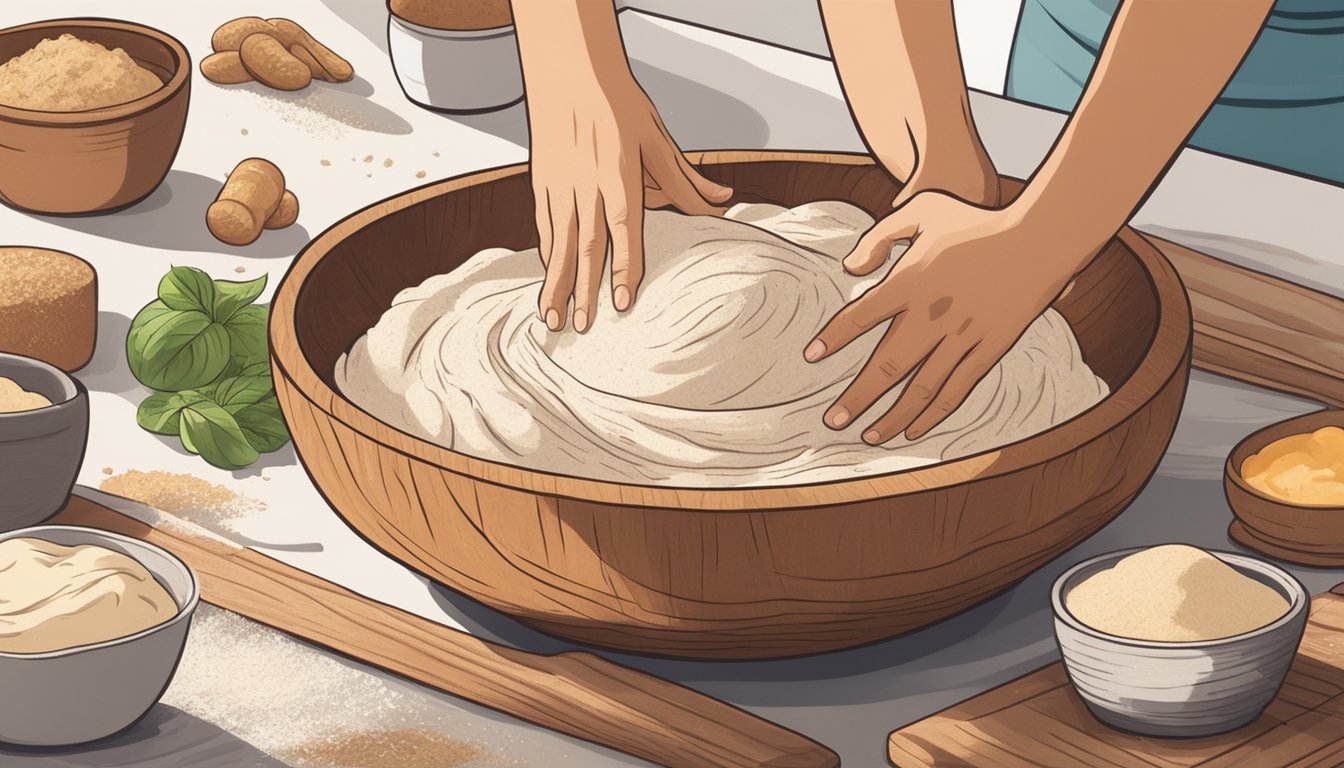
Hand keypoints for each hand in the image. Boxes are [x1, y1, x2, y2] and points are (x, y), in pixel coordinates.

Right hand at [528, 76, 731, 332]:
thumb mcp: (657, 138)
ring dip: (555, 283)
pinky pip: (545, 226)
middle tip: (579, 328)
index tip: (621, 302)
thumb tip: (723, 203)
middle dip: (582, 292)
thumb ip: (686, 181)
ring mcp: (559, 185)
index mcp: (618, 175)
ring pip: (557, 244)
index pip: (623, 232)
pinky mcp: (541, 181)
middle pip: (585, 248)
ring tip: (552, 318)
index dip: (623, 269)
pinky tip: (550, 278)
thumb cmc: (615, 101)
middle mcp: (585, 185)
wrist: (567, 67)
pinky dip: (548, 255)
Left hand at [803, 192, 1086, 443]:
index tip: (812, 356)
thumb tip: (849, 267)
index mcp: (911, 282)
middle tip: (834, 421)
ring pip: (921, 388)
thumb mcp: (924, 210)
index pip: (860, 316)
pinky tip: (914, 429)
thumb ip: (880, 236)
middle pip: (887, 366)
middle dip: (857, 398)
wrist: (1038, 239)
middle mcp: (932, 315)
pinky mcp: (989, 349)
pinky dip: (933, 414)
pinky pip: (957, 389)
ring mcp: (963, 336)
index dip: (834, 338)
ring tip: (869, 435)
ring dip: (891, 416)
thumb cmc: (977, 221)